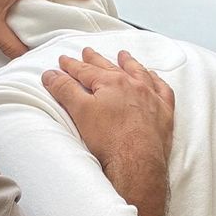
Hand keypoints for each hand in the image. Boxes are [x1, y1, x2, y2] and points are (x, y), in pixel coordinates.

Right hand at [44, 48, 175, 215]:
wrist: (137, 163)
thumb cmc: (110, 139)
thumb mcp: (80, 112)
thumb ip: (65, 90)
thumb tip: (51, 74)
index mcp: (110, 82)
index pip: (85, 70)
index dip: (72, 65)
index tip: (63, 60)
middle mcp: (133, 84)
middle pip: (110, 68)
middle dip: (96, 60)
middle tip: (87, 52)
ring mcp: (151, 97)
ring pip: (139, 73)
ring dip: (129, 63)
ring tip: (123, 55)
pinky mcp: (164, 112)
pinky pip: (162, 89)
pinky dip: (156, 81)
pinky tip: (153, 78)